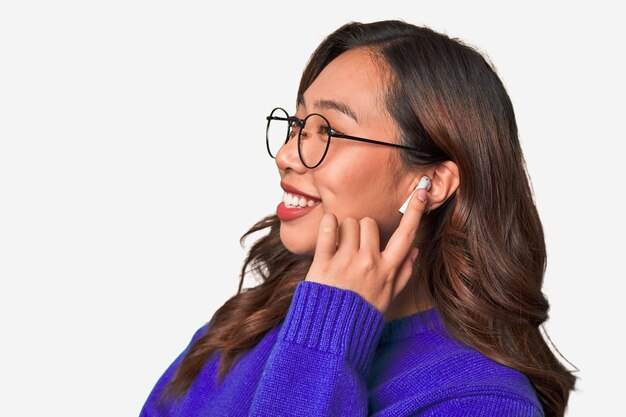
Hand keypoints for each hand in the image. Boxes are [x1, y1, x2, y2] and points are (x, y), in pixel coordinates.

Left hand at [304, 188, 428, 313]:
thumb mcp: (388, 297)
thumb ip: (403, 273)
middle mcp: (369, 262)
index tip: (420, 191)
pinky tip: (328, 233)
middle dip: (361, 229)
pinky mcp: (324, 263)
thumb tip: (415, 251)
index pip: (406, 235)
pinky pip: (328, 228)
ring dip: (343, 230)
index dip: (415, 211)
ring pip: (349, 223)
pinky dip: (327, 225)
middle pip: (369, 223)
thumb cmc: (360, 315)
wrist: (332, 335)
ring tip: (338, 248)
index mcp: (387, 270)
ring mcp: (347, 262)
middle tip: (353, 245)